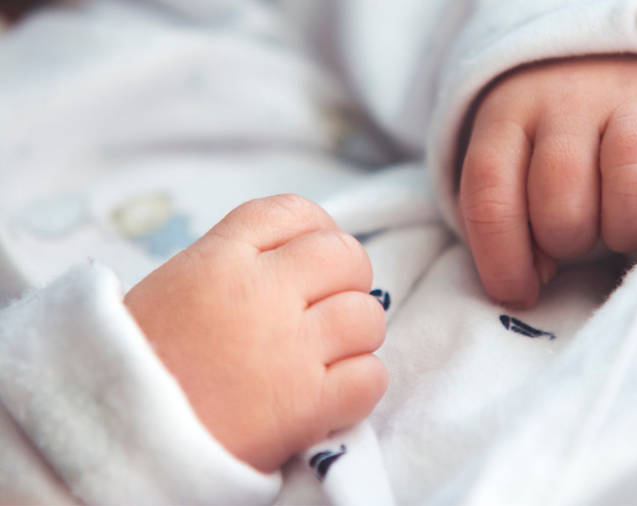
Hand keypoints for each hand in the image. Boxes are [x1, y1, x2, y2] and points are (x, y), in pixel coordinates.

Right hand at [124, 195, 386, 471]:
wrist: (112, 441)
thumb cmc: (139, 365)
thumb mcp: (173, 288)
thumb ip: (233, 266)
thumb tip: (296, 260)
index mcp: (219, 258)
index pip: (294, 212)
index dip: (319, 231)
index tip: (318, 257)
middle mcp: (260, 293)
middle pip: (345, 256)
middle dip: (349, 280)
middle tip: (330, 310)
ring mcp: (287, 348)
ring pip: (367, 316)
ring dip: (357, 338)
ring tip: (328, 358)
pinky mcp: (305, 404)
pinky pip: (370, 377)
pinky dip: (360, 386)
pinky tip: (331, 396)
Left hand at [459, 56, 636, 306]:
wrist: (613, 58)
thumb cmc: (557, 144)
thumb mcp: (516, 169)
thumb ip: (511, 222)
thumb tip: (535, 280)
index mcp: (506, 120)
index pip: (490, 198)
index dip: (503, 260)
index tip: (521, 294)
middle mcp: (564, 101)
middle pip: (561, 200)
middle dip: (571, 241)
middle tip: (583, 238)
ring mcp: (629, 96)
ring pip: (631, 178)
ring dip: (629, 226)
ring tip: (626, 227)